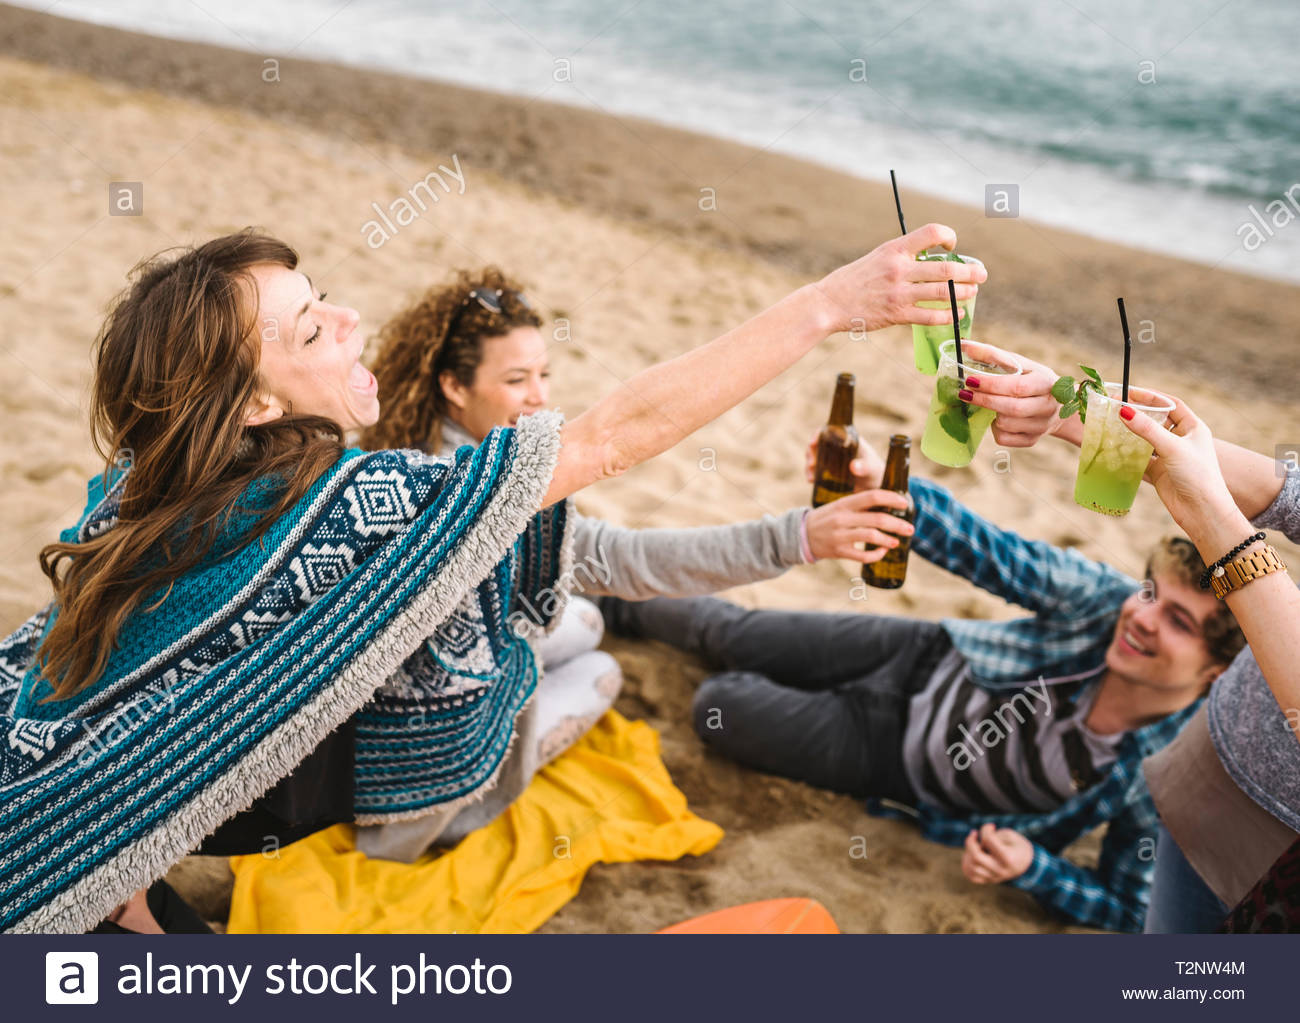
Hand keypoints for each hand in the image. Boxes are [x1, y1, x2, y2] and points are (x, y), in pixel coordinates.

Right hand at [804, 430, 884, 491]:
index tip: (813, 442)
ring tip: (811, 477)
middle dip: (811, 453)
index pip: (829, 430)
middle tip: (812, 464)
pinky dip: (811, 474)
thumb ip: (864, 467)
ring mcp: (831, 457)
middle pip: (818, 443)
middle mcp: (837, 446)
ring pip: (814, 456)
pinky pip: (816, 469)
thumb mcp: (872, 469)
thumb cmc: (876, 472)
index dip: (818, 434)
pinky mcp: (828, 469)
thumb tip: (853, 466)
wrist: (875, 485)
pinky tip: (811, 481)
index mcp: (848, 439)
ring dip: (809, 465)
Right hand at [804, 488, 913, 563]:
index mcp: (844, 504)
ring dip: (888, 540)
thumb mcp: (840, 506)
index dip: (891, 498)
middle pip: (877, 519)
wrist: (801, 534)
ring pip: (871, 536)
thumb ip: (860, 506)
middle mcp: (842, 518)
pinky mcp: (839, 551)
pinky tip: (882, 552)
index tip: (904, 503)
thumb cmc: (827, 518)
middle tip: (909, 528)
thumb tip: (890, 506)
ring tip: (897, 542)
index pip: (872, 496)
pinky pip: (862, 556)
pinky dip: (876, 555)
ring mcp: (840, 535)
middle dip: (897, 524)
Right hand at [813, 223, 986, 334]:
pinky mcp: (897, 314)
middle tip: (981, 275)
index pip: (930, 232)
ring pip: (944, 292)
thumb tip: (929, 261)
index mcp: (894, 249)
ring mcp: (899, 293)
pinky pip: (931, 315)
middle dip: (970, 271)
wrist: (829, 303)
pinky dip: (948, 315)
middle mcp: (898, 269)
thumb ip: (902, 257)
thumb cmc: (853, 280)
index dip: (948, 235)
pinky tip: (956, 314)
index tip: (952, 245)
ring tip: (972, 293)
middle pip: (946, 267)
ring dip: (964, 293)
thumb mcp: (876, 258)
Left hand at [959, 348, 1071, 448]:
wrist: (1057, 407)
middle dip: (984, 401)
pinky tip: (998, 418)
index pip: (1018, 386)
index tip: (970, 380)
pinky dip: (995, 429)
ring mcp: (1041, 426)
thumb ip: (992, 354)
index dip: (992, 385)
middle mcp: (1047, 406)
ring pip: (1005, 425)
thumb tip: (964, 345)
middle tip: (965, 393)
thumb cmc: (1032, 379)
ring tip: (988, 402)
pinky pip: (1004, 439)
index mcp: (1046, 383)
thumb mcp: (1019, 364)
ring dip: (990, 414)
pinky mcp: (1032, 441)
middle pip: (1012, 408)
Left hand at [961, 824, 1033, 883]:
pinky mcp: (989, 881)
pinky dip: (967, 865)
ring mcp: (994, 877)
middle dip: (970, 841)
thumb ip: (992, 836)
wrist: (1028, 864)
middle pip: (976, 856)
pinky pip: (971, 876)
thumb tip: (976, 841)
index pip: (988, 840)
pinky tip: (970, 855)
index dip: (986, 829)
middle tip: (975, 834)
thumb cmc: (1017, 846)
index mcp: (1008, 858)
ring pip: (971, 867)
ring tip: (975, 845)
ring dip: (968, 852)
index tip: (991, 826)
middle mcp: (1000, 870)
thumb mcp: (1010, 835)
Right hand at [1116, 393, 1236, 531]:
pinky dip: (1128, 454)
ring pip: (1146, 439)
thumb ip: (1147, 429)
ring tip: (1111, 426)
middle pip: (1156, 420)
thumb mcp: (1172, 448)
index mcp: (1193, 428)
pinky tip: (1114, 450)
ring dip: (1130, 433)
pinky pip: (1140, 457)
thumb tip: (1124, 411)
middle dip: (1138, 414)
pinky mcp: (1159, 471)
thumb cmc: (1197, 475)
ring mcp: (1169, 455)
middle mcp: (1181, 439)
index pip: (1171, 404)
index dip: (1152, 396)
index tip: (1130, 392)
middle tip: (1116, 407)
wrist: (1202, 511)